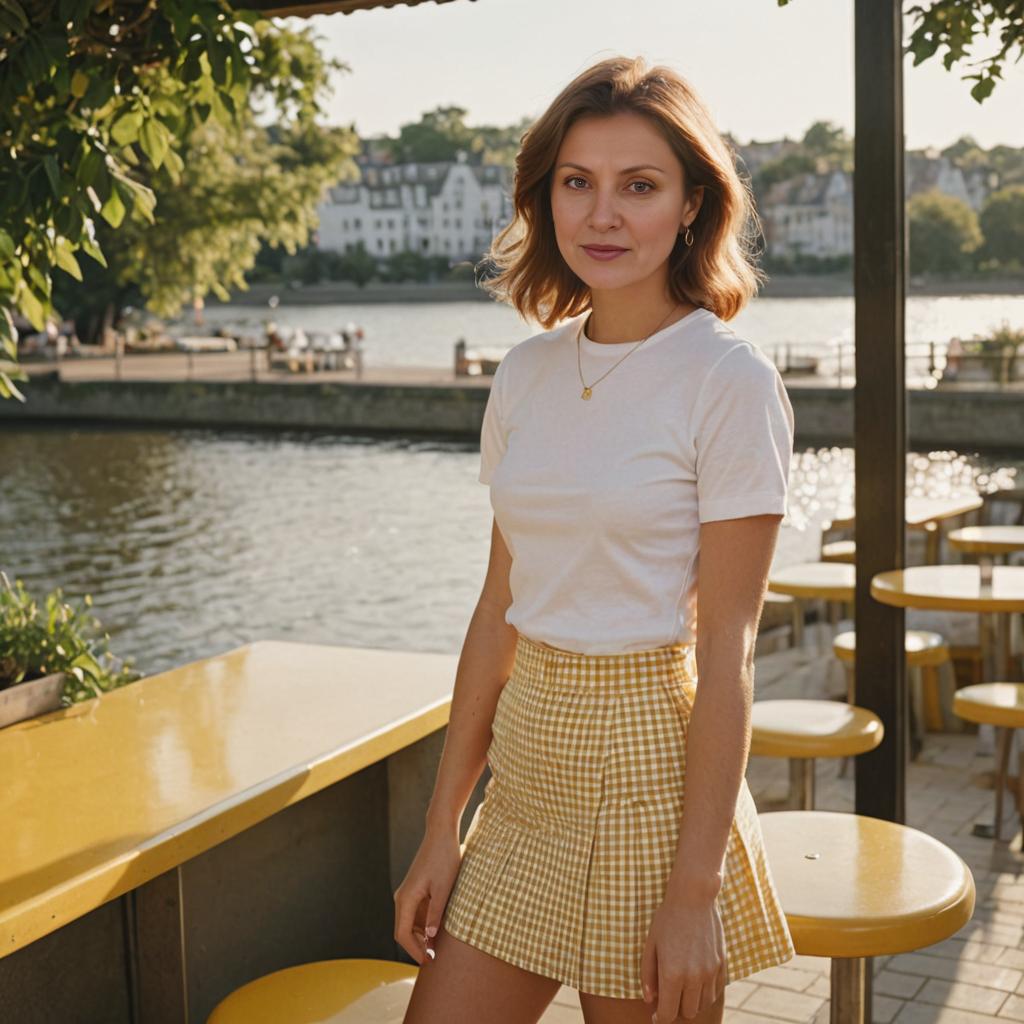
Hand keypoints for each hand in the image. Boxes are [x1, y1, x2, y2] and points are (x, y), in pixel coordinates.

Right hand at [393, 829, 462, 964]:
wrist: (441, 833)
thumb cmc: (444, 858)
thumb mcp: (444, 889)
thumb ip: (436, 914)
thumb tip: (429, 938)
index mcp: (405, 898)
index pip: (402, 934)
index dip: (414, 951)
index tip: (429, 961)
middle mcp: (402, 897)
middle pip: (403, 931)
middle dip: (417, 946)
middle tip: (435, 958)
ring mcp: (408, 893)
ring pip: (410, 923)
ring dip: (421, 936)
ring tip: (438, 945)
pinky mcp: (416, 889)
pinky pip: (416, 913)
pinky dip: (424, 924)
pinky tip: (439, 928)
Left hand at [640, 892, 725, 1021]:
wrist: (694, 897)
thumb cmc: (667, 918)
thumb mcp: (651, 944)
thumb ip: (648, 974)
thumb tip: (649, 1000)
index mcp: (672, 973)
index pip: (668, 1013)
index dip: (660, 1018)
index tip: (656, 1015)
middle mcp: (693, 977)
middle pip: (687, 1013)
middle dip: (675, 1009)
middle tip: (668, 996)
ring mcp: (710, 972)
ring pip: (702, 1004)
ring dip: (691, 1001)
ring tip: (681, 986)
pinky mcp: (721, 965)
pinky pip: (715, 992)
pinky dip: (704, 992)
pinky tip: (695, 978)